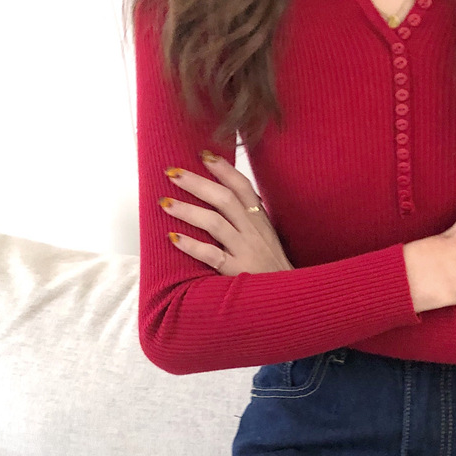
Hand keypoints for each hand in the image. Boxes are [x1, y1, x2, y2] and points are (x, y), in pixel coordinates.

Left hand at [159, 150, 293, 274]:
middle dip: (197, 182)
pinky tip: (173, 237)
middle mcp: (254, 233)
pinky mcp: (238, 272)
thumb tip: (223, 198)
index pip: (243, 187)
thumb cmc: (273, 270)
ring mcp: (246, 252)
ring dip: (188, 210)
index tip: (203, 154)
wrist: (290, 300)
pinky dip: (192, 246)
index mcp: (261, 222)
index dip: (224, 169)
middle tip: (172, 171)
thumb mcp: (267, 239)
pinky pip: (212, 256)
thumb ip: (249, 220)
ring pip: (215, 223)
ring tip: (165, 202)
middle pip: (225, 199)